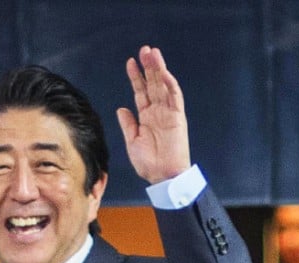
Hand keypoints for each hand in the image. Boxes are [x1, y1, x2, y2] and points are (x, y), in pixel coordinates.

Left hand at [116, 45, 190, 183]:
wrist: (162, 176)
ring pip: (164, 86)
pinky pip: (175, 98)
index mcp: (146, 117)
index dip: (136, 77)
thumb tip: (121, 108)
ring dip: (159, 70)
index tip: (130, 62)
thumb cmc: (148, 163)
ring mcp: (168, 113)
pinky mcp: (178, 118)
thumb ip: (128, 124)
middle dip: (148, 67)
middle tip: (144, 49)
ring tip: (153, 53)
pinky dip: (170, 85)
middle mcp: (157, 112)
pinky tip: (164, 73)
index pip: (141, 91)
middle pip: (153, 84)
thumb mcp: (132, 141)